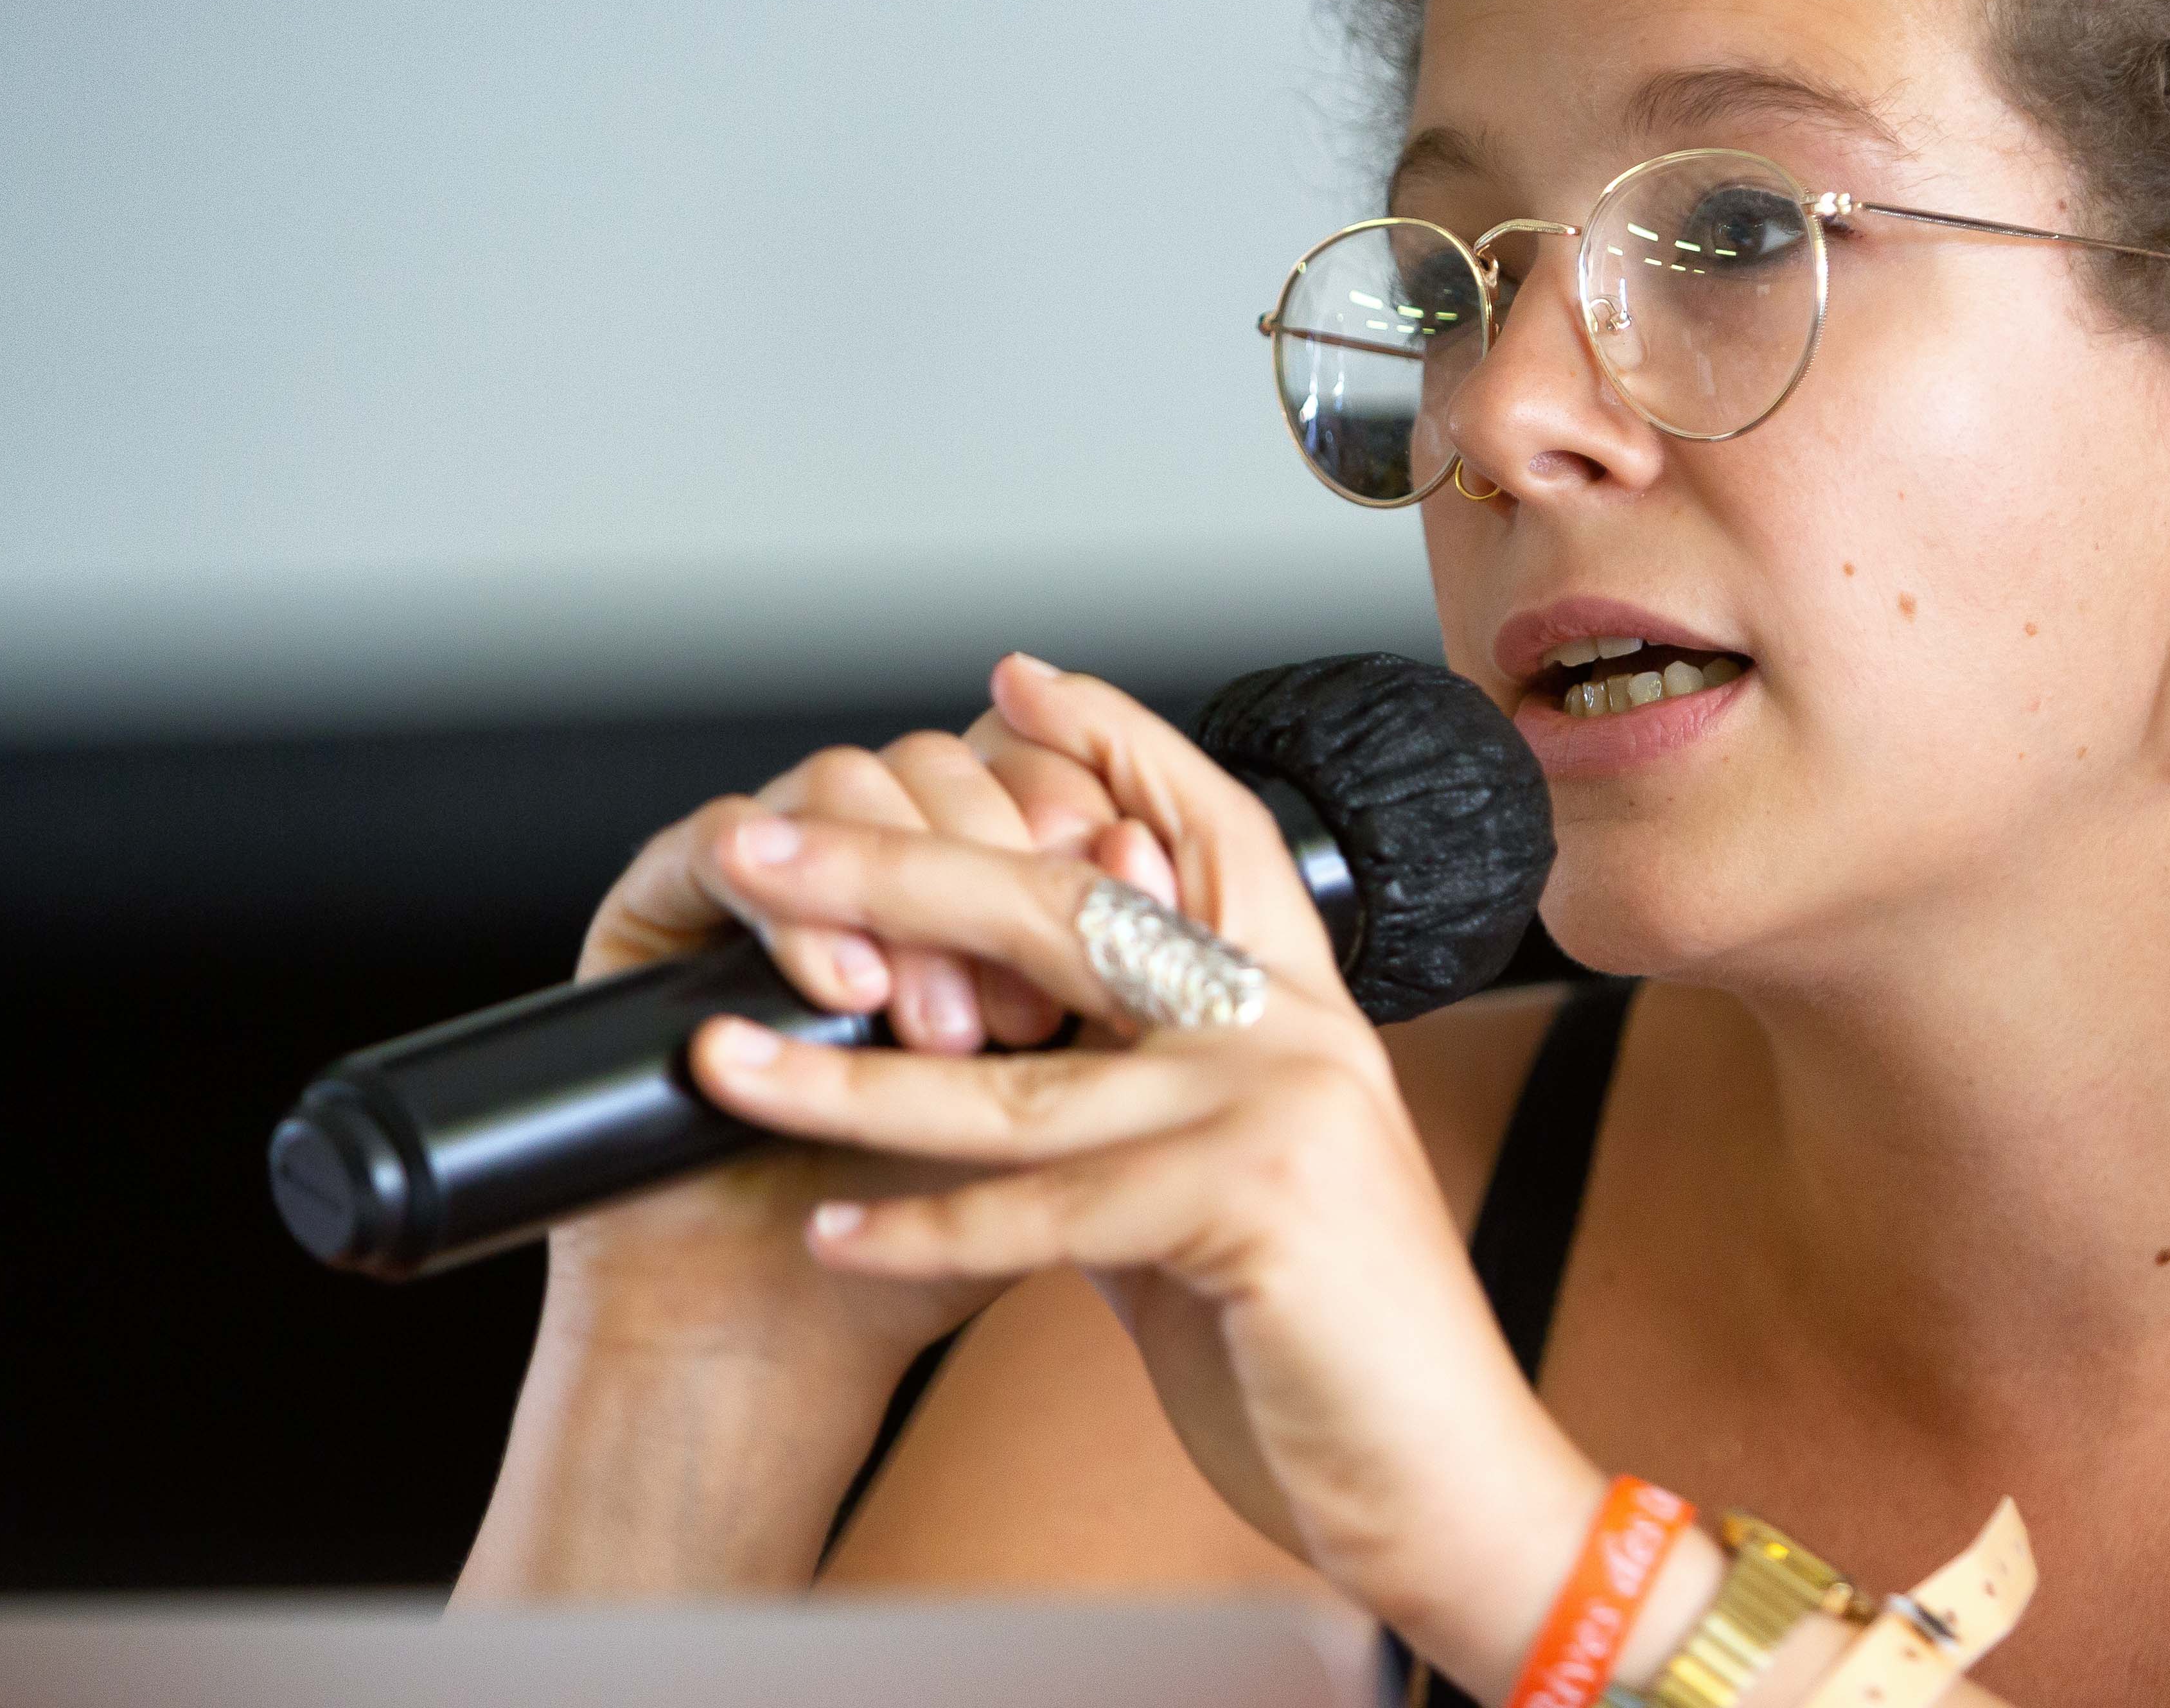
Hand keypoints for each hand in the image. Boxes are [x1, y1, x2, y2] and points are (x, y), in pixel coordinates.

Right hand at [463, 682, 1192, 1599]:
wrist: (795, 1331)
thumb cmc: (939, 1230)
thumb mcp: (1069, 1102)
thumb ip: (1114, 984)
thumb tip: (1150, 848)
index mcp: (965, 880)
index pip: (1029, 762)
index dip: (1081, 796)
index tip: (1126, 878)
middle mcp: (863, 859)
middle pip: (947, 760)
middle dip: (1002, 857)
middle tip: (1030, 999)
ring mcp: (763, 874)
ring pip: (846, 779)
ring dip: (907, 894)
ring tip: (935, 1026)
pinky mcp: (661, 904)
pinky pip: (721, 840)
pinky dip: (791, 905)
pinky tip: (840, 985)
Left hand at [680, 654, 1604, 1686]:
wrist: (1445, 1486)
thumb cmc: (1326, 1347)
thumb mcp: (1223, 1190)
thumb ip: (1138, 1110)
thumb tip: (1011, 1067)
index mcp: (1296, 1006)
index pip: (1204, 824)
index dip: (1112, 739)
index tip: (1008, 683)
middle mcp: (1290, 1029)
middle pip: (1071, 907)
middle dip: (896, 868)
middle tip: (762, 846)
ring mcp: (1275, 1108)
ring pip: (1020, 1077)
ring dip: (845, 1073)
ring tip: (724, 1057)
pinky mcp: (1250, 1208)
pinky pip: (1043, 1215)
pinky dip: (920, 1233)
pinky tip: (826, 1229)